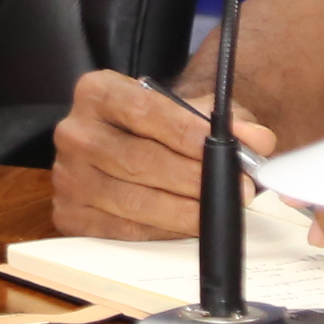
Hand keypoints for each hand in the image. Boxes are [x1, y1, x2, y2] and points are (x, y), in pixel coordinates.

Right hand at [49, 70, 277, 238]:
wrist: (124, 146)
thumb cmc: (157, 127)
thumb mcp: (189, 110)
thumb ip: (225, 119)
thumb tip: (256, 140)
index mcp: (97, 92)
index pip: (143, 110)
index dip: (184, 130)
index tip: (221, 147)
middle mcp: (74, 132)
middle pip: (139, 160)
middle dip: (194, 178)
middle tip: (235, 189)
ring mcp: (67, 176)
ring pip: (133, 201)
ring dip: (184, 211)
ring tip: (218, 210)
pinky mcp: (69, 214)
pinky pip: (123, 230)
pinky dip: (162, 231)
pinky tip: (187, 225)